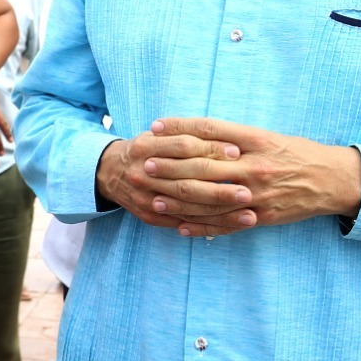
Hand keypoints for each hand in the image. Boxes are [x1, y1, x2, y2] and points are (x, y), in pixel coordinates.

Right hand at [95, 130, 248, 230]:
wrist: (110, 172)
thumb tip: (230, 140)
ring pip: (187, 207)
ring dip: (220, 213)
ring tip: (249, 214)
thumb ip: (186, 133)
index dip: (211, 148)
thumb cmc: (146, 149)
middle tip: (248, 190)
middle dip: (219, 187)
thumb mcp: (158, 134)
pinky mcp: (150, 216)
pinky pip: (183, 222)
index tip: (237, 152)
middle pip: (186, 182)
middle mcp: (144, 173)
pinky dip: (208, 226)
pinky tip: (231, 226)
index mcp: (146, 146)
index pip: (183, 146)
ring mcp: (146, 197)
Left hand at [146, 118, 360, 236]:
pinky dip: (202, 227)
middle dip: (171, 166)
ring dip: (179, 199)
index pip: (210, 131)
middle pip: (204, 165)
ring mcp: (257, 194)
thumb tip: (196, 132)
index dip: (180, 128)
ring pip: (211, 198)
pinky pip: (227, 224)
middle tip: (146, 164)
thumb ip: (234, 135)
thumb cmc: (296, 153)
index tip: (156, 126)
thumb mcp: (267, 136)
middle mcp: (254, 166)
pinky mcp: (262, 216)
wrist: (332, 180)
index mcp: (255, 140)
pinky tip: (180, 226)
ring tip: (154, 197)